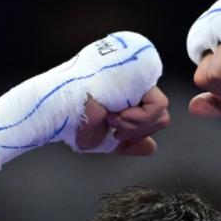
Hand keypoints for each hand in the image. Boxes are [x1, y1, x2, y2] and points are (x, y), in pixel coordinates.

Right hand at [0, 32, 165, 168]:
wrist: (58, 113)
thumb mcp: (105, 141)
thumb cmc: (75, 125)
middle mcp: (135, 85)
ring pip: (162, 111)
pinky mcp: (137, 73)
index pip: (155, 119)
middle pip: (162, 117)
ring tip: (110, 118)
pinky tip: (115, 114)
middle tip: (112, 127)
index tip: (114, 133)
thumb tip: (153, 148)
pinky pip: (157, 105)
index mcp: (130, 97)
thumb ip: (130, 144)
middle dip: (137, 131)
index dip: (138, 133)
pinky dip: (138, 120)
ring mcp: (137, 77)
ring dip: (134, 125)